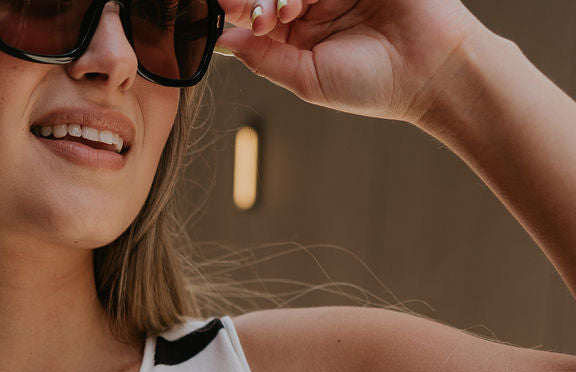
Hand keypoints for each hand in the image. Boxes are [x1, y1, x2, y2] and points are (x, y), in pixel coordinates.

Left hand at [215, 0, 486, 124]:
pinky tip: (302, 1)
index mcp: (299, 34)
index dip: (238, 8)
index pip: (258, 12)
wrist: (430, 70)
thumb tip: (221, 43)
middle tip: (266, 18)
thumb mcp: (307, 79)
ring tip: (290, 11)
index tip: (222, 10)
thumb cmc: (373, 83)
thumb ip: (263, 59)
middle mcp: (315, 4)